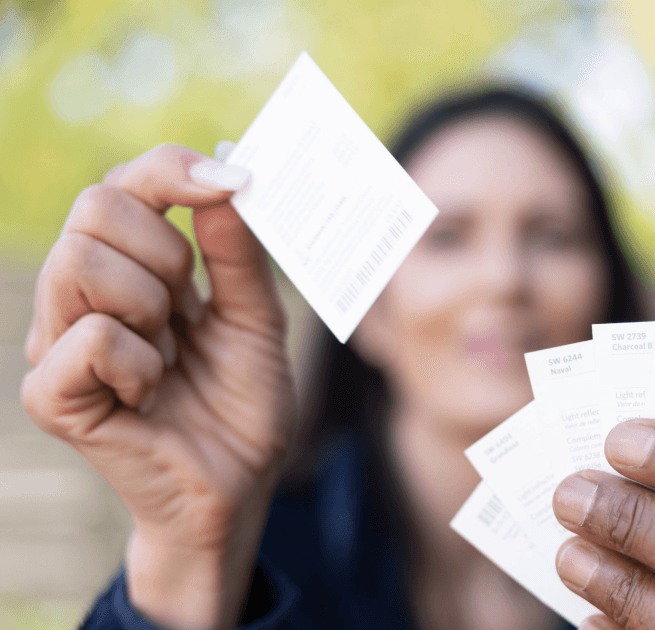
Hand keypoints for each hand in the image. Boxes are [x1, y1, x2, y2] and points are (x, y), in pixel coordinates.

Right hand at [21, 145, 296, 629]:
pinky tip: (152, 391)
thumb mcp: (257, 317)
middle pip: (94, 206)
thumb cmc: (241, 402)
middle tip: (190, 305)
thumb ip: (239, 253)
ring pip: (81, 262)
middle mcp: (81, 294)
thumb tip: (225, 176)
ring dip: (151, 305)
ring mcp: (58, 341)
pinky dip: (139, 361)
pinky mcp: (52, 393)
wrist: (239, 485)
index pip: (124, 183)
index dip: (171, 170)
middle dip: (166, 250)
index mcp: (130, 266)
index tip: (230, 182)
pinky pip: (89, 337)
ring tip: (170, 351)